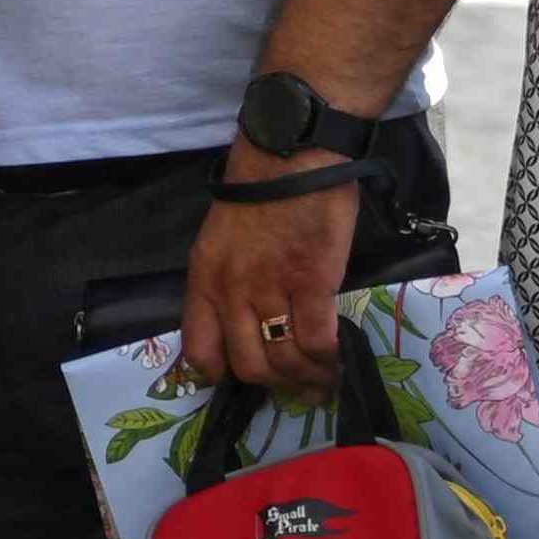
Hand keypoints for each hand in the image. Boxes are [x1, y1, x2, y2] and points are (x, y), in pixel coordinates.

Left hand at [180, 167, 352, 396]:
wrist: (292, 152)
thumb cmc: (259, 187)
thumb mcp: (222, 238)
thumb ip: (227, 281)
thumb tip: (248, 320)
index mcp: (204, 280)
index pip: (199, 351)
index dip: (220, 376)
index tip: (241, 379)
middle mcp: (232, 292)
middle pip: (248, 366)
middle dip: (274, 385)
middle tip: (293, 386)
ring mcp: (272, 288)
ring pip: (284, 360)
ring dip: (305, 380)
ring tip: (322, 382)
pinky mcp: (313, 282)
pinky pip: (317, 340)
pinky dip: (329, 360)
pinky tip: (338, 362)